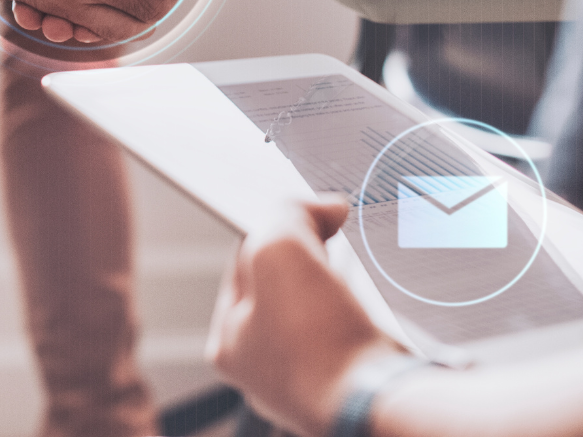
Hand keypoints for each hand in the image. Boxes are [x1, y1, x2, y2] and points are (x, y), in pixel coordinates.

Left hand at [206, 198, 401, 436]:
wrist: (381, 402)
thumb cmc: (317, 337)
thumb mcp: (279, 246)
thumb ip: (286, 212)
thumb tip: (323, 206)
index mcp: (228, 344)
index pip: (243, 263)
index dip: (273, 230)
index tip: (305, 217)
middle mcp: (265, 371)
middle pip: (283, 288)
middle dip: (310, 260)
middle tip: (332, 242)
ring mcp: (312, 385)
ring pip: (323, 313)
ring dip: (342, 287)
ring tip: (355, 275)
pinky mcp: (356, 389)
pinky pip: (357, 338)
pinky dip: (369, 317)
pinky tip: (379, 310)